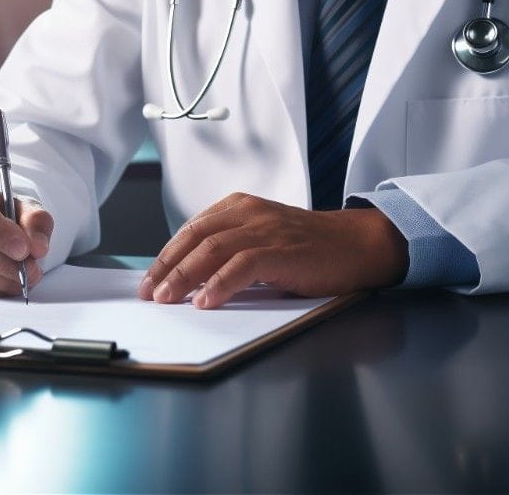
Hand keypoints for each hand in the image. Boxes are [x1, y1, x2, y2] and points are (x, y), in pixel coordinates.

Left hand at [138, 192, 408, 308]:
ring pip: (212, 249)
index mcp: (241, 207)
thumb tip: (192, 280)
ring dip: (185, 277)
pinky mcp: (283, 251)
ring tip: (168, 299)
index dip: (167, 255)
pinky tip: (206, 301)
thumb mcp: (264, 239)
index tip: (149, 279)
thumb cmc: (312, 248)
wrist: (359, 244)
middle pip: (195, 237)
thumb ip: (232, 250)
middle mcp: (250, 213)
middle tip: (150, 292)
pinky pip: (242, 265)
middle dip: (167, 267)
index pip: (192, 229)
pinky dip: (220, 284)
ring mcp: (266, 230)